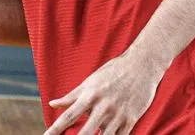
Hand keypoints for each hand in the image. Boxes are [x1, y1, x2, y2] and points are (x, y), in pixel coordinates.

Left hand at [43, 52, 163, 134]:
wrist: (141, 66)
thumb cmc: (112, 73)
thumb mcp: (90, 82)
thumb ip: (71, 96)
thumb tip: (52, 104)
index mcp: (89, 96)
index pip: (68, 116)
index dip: (55, 129)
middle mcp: (103, 107)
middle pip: (86, 132)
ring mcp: (118, 115)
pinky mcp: (131, 120)